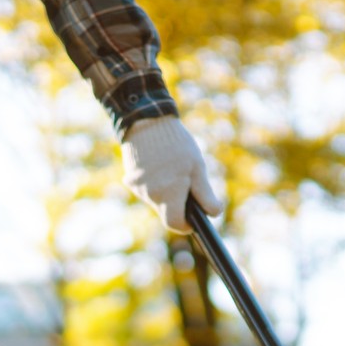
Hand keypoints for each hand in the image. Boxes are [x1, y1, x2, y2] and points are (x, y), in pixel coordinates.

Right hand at [121, 116, 222, 232]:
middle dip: (178, 203)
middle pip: (166, 211)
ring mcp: (137, 188)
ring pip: (156, 200)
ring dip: (166, 191)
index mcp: (168, 194)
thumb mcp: (196, 167)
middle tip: (186, 182)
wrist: (146, 121)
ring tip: (171, 167)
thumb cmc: (176, 144)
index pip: (175, 224)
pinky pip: (146, 189)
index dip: (186, 225)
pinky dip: (154, 182)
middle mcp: (150, 195)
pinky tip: (158, 163)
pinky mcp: (130, 179)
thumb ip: (204, 193)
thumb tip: (214, 213)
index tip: (193, 219)